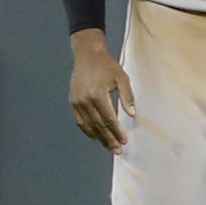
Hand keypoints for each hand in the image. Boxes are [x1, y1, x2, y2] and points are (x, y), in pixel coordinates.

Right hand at [68, 29, 135, 153]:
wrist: (87, 55)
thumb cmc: (107, 66)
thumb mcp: (121, 78)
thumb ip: (127, 96)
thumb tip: (132, 115)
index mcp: (98, 94)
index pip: (108, 119)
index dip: (116, 132)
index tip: (124, 141)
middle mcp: (85, 100)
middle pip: (98, 125)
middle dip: (109, 139)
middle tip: (117, 149)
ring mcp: (77, 102)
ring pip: (88, 125)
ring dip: (99, 138)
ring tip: (108, 146)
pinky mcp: (73, 102)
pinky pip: (80, 121)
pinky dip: (87, 130)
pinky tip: (95, 136)